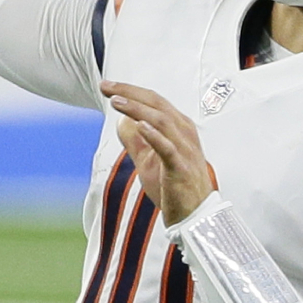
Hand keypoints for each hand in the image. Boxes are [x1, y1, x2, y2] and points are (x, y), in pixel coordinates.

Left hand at [101, 79, 213, 225]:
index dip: (129, 91)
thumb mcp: (148, 160)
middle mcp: (184, 132)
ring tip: (117, 102)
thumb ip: (136, 140)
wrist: (195, 216)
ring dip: (137, 109)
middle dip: (130, 93)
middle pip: (156, 104)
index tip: (107, 86)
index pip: (153, 101)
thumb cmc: (174, 186)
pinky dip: (154, 135)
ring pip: (161, 121)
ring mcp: (184, 149)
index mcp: (178, 127)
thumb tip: (121, 121)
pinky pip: (168, 148)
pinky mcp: (181, 168)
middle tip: (107, 87)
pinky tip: (140, 126)